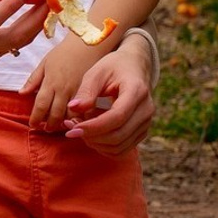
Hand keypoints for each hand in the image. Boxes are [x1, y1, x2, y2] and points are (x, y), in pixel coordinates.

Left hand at [20, 39, 91, 131]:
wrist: (87, 44)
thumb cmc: (63, 52)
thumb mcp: (44, 63)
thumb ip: (33, 80)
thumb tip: (22, 93)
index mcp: (51, 83)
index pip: (41, 106)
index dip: (36, 118)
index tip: (32, 124)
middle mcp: (64, 90)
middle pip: (56, 115)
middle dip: (49, 125)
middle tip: (44, 128)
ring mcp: (78, 92)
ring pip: (70, 116)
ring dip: (63, 123)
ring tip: (57, 126)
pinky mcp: (89, 93)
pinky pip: (84, 111)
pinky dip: (78, 117)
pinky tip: (73, 119)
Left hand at [64, 33, 154, 153]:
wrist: (134, 67)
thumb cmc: (113, 67)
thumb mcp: (97, 72)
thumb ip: (86, 90)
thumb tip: (74, 109)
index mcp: (137, 91)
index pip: (117, 117)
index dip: (94, 127)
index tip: (72, 129)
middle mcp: (146, 109)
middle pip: (118, 136)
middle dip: (91, 137)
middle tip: (70, 129)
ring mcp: (146, 123)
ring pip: (119, 147)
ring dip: (95, 143)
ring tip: (79, 129)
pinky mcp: (141, 132)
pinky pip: (122, 150)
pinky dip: (103, 147)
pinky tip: (91, 135)